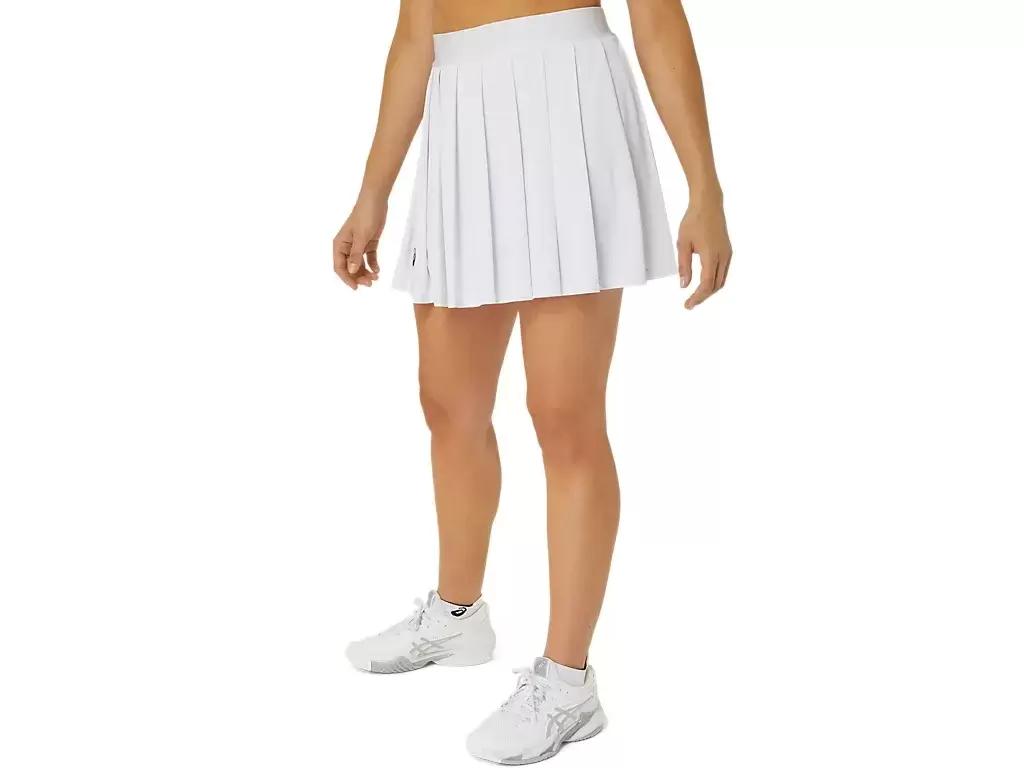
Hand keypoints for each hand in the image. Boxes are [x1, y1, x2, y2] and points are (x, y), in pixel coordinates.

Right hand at [333, 195, 386, 289]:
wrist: (376, 201)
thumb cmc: (365, 215)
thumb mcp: (361, 237)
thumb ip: (356, 255)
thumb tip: (351, 271)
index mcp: (340, 244)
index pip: (339, 266)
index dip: (346, 278)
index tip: (355, 287)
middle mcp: (347, 246)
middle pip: (350, 267)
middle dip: (358, 277)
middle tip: (369, 283)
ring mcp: (358, 245)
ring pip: (359, 264)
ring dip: (366, 272)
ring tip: (375, 279)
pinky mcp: (368, 243)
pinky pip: (369, 258)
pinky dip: (372, 264)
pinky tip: (377, 270)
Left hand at [678, 194, 731, 309]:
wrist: (708, 204)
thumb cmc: (693, 220)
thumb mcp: (683, 244)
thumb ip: (684, 266)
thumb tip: (684, 285)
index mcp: (711, 255)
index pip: (706, 284)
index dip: (698, 297)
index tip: (688, 304)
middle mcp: (723, 256)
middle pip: (716, 285)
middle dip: (703, 296)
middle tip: (690, 303)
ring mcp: (727, 253)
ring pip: (721, 280)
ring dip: (710, 290)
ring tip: (696, 295)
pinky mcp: (728, 250)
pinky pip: (723, 272)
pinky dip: (715, 282)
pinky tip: (705, 283)